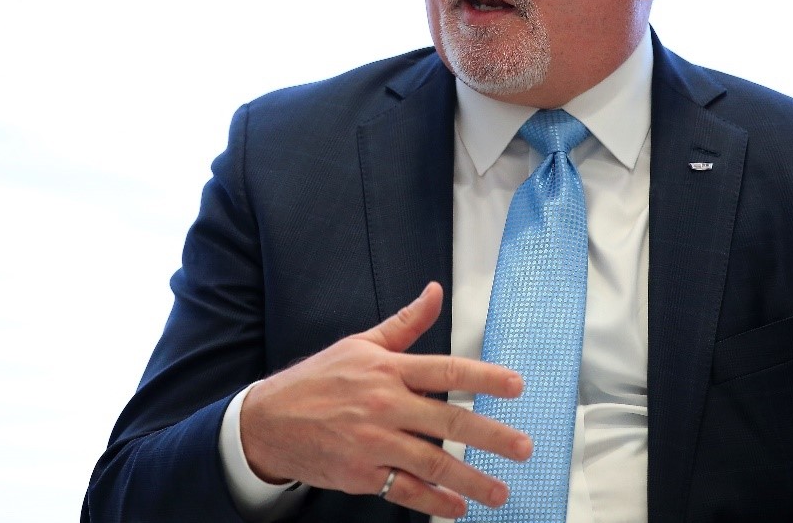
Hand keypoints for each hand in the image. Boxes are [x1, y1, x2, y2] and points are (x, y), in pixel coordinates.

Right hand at [239, 282, 530, 518]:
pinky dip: (435, 503)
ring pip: (433, 462)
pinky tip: (458, 508)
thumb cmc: (318, 380)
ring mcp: (373, 442)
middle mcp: (385, 405)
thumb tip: (434, 292)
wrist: (268, 422)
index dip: (485, 378)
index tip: (516, 386)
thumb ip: (405, 324)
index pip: (447, 370)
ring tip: (500, 491)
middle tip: (524, 447)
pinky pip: (406, 491)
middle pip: (449, 421)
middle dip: (492, 437)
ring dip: (472, 479)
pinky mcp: (362, 474)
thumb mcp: (360, 344)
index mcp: (388, 369)